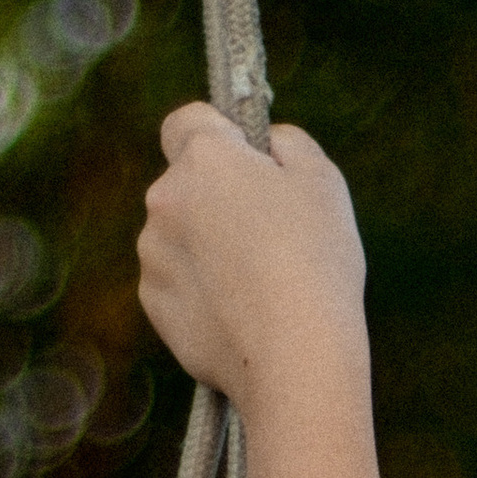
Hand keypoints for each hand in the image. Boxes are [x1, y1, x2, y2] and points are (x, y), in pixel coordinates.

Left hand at [138, 107, 364, 398]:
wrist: (294, 356)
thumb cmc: (315, 261)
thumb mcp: (323, 181)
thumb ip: (289, 143)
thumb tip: (266, 142)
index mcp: (205, 159)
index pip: (186, 121)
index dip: (217, 135)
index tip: (247, 161)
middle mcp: (164, 199)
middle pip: (188, 185)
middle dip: (219, 200)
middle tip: (272, 234)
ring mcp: (153, 255)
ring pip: (181, 236)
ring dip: (210, 247)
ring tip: (261, 282)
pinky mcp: (154, 304)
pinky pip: (178, 283)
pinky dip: (203, 291)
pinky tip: (242, 312)